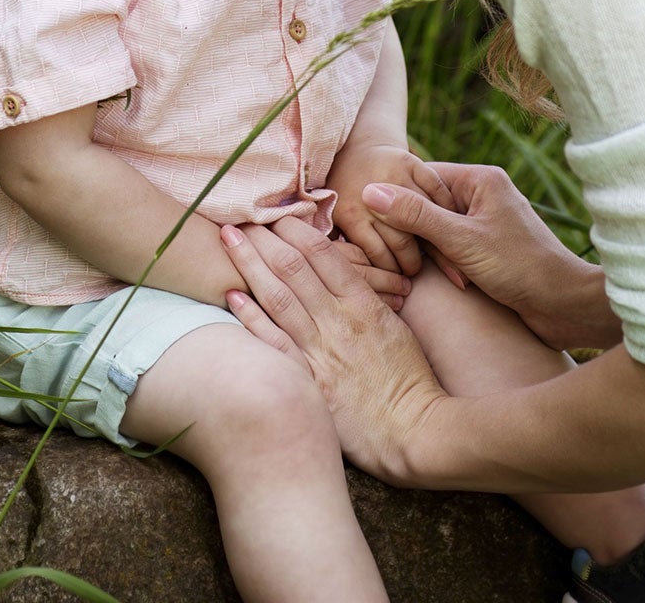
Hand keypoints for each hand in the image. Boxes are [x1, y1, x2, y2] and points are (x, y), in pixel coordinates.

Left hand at [220, 216, 447, 483]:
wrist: (416, 432)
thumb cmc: (411, 381)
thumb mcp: (396, 328)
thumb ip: (368, 299)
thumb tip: (345, 275)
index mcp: (363, 304)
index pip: (322, 253)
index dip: (294, 228)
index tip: (275, 213)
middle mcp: (338, 321)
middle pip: (293, 267)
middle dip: (264, 237)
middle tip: (241, 216)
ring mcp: (321, 351)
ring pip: (278, 296)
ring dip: (250, 264)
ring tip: (228, 239)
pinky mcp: (309, 380)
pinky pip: (275, 343)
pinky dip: (251, 317)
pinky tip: (232, 295)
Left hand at [326, 140, 460, 278]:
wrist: (355, 147)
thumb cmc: (345, 191)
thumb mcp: (336, 217)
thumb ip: (344, 243)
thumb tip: (348, 280)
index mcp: (350, 213)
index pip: (378, 255)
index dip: (392, 272)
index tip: (399, 282)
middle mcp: (371, 193)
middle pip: (402, 241)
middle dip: (412, 263)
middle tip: (417, 274)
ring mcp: (393, 176)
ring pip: (424, 219)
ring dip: (436, 242)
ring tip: (436, 260)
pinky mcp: (412, 163)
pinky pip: (437, 194)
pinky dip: (446, 212)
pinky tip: (448, 227)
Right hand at [361, 162, 620, 351]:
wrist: (566, 306)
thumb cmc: (520, 267)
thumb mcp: (462, 240)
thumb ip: (416, 216)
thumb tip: (369, 191)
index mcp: (480, 179)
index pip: (421, 177)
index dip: (398, 200)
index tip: (380, 223)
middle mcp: (483, 195)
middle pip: (428, 203)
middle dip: (417, 232)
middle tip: (410, 256)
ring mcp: (486, 221)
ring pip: (438, 228)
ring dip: (433, 252)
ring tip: (437, 273)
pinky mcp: (489, 247)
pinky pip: (453, 246)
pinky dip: (447, 263)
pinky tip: (451, 281)